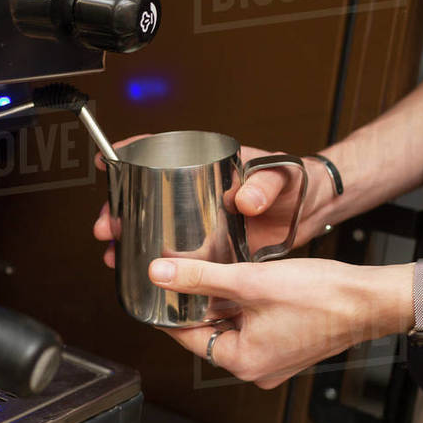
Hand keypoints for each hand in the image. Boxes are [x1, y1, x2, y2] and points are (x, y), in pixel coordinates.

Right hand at [92, 140, 332, 267]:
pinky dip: (160, 262)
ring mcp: (203, 218)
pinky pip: (180, 252)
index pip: (162, 150)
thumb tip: (246, 200)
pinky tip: (144, 272)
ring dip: (132, 240)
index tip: (107, 159)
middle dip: (120, 209)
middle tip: (107, 225)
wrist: (315, 207)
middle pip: (146, 194)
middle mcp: (199, 190)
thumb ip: (264, 184)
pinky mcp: (213, 244)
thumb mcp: (280, 175)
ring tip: (115, 254)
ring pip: (156, 226)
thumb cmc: (297, 179)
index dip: (131, 153)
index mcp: (209, 164)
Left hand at [146, 257, 411, 388]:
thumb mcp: (249, 281)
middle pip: (209, 332)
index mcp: (241, 362)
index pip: (186, 336)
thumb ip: (200, 278)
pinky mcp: (287, 348)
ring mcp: (273, 361)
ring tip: (222, 273)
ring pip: (232, 327)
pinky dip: (246, 307)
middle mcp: (255, 370)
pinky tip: (248, 283)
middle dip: (201, 302)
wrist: (371, 300)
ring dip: (225, 302)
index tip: (161, 286)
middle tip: (191, 272)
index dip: (172, 308)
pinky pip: (254, 328)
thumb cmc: (320, 296)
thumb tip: (159, 275)